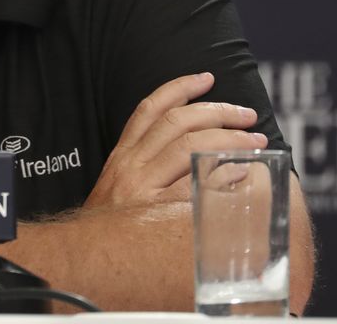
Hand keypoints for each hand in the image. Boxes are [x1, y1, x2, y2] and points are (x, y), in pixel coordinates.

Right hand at [84, 72, 267, 207]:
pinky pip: (194, 188)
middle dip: (217, 112)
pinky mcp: (155, 213)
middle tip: (245, 115)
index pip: (150, 109)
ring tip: (253, 142)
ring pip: (190, 147)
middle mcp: (130, 165)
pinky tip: (239, 173)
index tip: (206, 78)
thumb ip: (145, 164)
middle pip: (177, 123)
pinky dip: (219, 176)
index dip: (180, 88)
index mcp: (122, 155)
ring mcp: (142, 188)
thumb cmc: (109, 225)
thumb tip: (189, 148)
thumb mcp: (117, 185)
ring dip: (228, 140)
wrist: (82, 258)